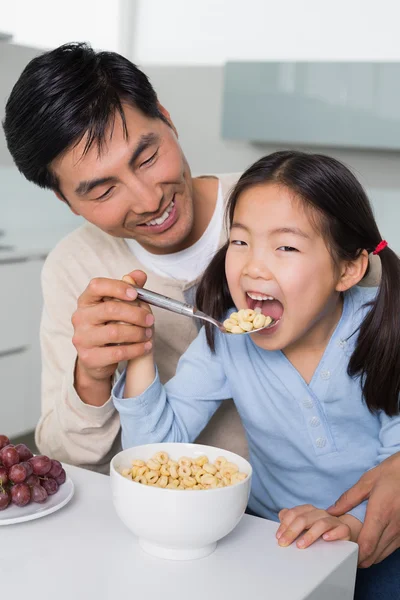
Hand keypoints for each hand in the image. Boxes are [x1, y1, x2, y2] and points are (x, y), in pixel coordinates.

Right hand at [72, 269, 153, 385]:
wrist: (95, 358)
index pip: (97, 286)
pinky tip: (145, 346)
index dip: (118, 287)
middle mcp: (80, 317)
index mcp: (86, 300)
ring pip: (115, 332)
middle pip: (110, 309)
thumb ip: (129, 289)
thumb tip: (139, 275)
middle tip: (150, 319)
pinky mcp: (89, 357)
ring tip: (149, 334)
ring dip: (138, 333)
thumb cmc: (108, 327)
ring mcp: (82, 338)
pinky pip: (118, 352)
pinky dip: (136, 349)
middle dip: (135, 313)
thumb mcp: (118, 306)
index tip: (136, 294)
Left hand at [276, 504, 354, 548]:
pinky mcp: (344, 529)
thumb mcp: (304, 526)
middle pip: (304, 518)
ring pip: (321, 523)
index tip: (279, 536)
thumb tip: (281, 516)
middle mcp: (320, 513)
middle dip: (292, 531)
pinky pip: (341, 529)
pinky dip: (332, 534)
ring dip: (309, 535)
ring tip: (301, 545)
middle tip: (284, 543)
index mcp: (309, 510)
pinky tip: (325, 539)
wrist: (342, 534)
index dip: (285, 524)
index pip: (294, 513)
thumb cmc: (319, 531)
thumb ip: (291, 520)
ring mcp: (333, 520)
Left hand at [327, 452, 399, 566]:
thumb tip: (332, 511)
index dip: (354, 554)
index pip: (367, 544)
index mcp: (380, 513)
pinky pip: (391, 549)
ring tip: (355, 549)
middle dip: (358, 558)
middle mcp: (393, 526)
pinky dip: (379, 551)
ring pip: (383, 554)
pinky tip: (370, 544)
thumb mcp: (367, 482)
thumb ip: (349, 499)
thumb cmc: (390, 474)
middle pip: (374, 554)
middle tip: (344, 553)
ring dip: (369, 556)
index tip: (342, 553)